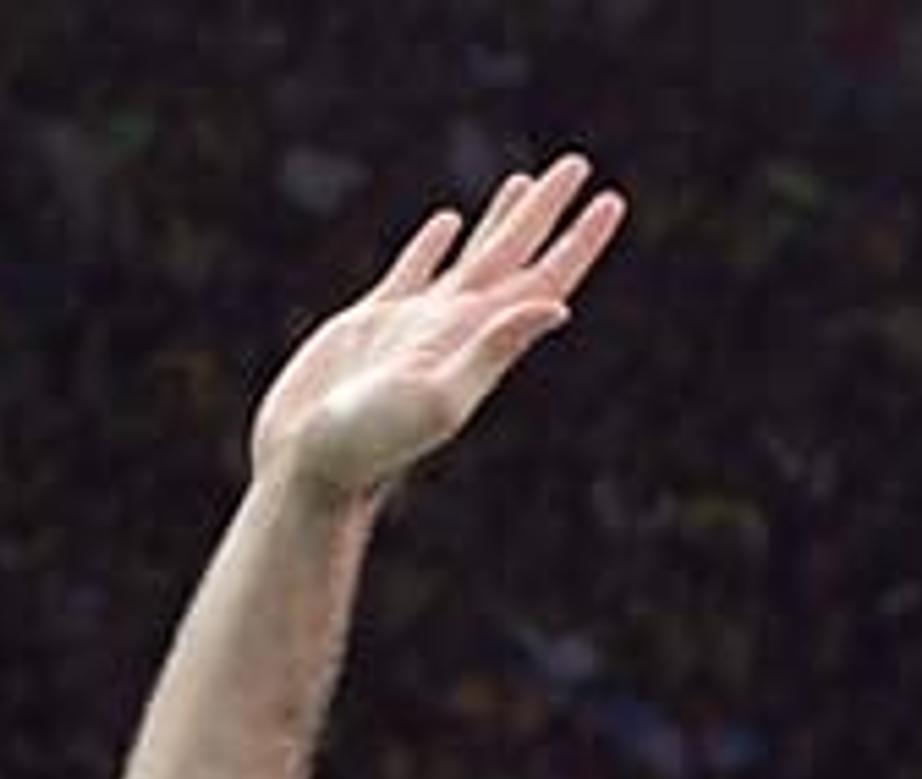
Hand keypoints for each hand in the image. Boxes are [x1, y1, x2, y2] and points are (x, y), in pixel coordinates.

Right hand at [249, 154, 625, 503]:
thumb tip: (558, 308)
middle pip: (515, 255)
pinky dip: (433, 242)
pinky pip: (414, 269)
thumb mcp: (440, 398)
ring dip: (501, 221)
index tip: (612, 199)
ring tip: (524, 181)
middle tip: (577, 164)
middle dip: (547, 210)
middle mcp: (457, 328)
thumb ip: (495, 351)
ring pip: (472, 257)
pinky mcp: (372, 324)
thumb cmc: (369, 444)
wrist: (309, 470)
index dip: (579, 241)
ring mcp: (416, 324)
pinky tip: (448, 222)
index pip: (543, 280)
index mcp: (479, 339)